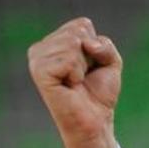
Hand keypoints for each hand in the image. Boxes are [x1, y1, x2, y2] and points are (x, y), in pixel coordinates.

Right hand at [28, 17, 121, 147]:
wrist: (95, 122)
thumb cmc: (99, 95)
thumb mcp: (111, 64)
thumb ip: (105, 45)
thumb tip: (85, 43)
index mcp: (55, 42)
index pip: (83, 25)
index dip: (96, 48)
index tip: (90, 69)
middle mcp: (42, 47)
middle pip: (78, 33)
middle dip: (90, 57)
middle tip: (83, 78)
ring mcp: (37, 58)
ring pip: (73, 44)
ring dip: (83, 67)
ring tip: (75, 83)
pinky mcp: (39, 70)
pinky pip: (68, 59)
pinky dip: (76, 73)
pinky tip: (69, 86)